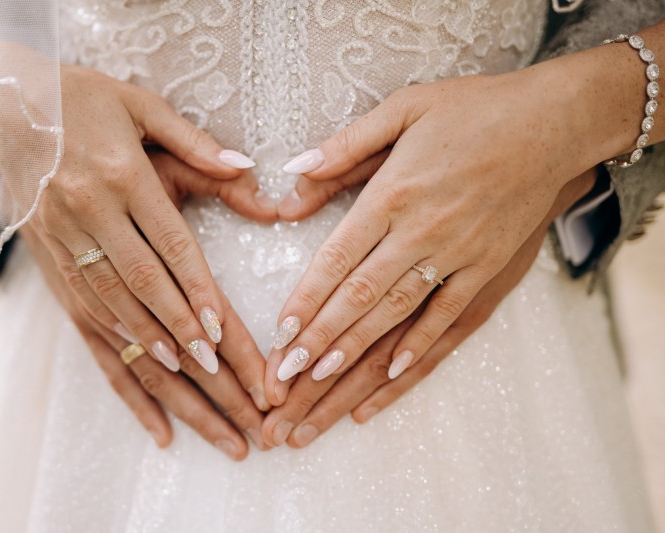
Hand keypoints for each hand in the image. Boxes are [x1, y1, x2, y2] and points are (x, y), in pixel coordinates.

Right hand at [0, 64, 273, 412]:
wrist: (4, 106)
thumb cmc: (86, 100)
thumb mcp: (142, 107)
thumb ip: (196, 144)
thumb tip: (251, 172)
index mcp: (122, 176)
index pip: (167, 245)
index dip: (194, 290)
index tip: (221, 333)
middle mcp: (90, 216)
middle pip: (146, 293)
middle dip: (189, 344)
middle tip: (231, 387)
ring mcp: (64, 245)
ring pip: (116, 318)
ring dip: (158, 363)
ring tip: (201, 402)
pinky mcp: (48, 266)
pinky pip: (85, 324)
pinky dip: (118, 363)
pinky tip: (148, 398)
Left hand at [263, 70, 600, 403]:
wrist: (553, 122)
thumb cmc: (473, 110)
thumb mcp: (404, 108)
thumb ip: (346, 146)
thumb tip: (293, 174)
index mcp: (394, 191)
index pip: (338, 255)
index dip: (306, 297)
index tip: (280, 332)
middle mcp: (423, 229)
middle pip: (362, 294)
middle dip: (320, 337)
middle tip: (286, 375)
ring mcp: (460, 253)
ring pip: (399, 313)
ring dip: (358, 351)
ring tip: (320, 381)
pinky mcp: (490, 268)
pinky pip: (450, 316)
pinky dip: (420, 347)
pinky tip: (391, 375)